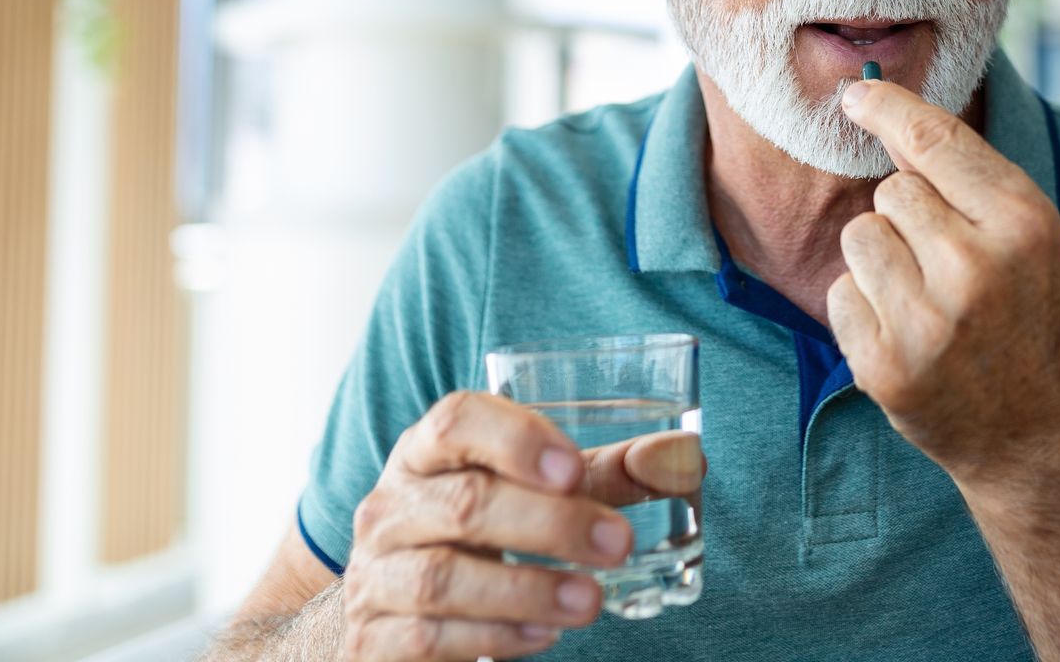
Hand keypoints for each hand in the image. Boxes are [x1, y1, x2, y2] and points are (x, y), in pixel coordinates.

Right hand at [338, 390, 703, 659]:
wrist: (388, 607)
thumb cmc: (476, 531)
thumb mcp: (530, 494)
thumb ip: (603, 475)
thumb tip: (686, 459)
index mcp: (427, 452)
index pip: (454, 421)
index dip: (515, 439)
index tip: (573, 469)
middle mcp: (392, 505)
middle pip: (465, 503)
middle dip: (550, 524)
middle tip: (619, 544)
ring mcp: (375, 574)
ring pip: (443, 577)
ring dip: (526, 589)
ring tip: (592, 601)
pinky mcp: (373, 638)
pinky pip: (427, 638)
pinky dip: (492, 636)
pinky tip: (543, 634)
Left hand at [830, 79, 1059, 489]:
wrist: (1043, 441)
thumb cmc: (1039, 326)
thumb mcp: (1035, 244)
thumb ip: (974, 184)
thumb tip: (891, 116)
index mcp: (1023, 225)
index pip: (935, 140)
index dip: (889, 108)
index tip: (857, 94)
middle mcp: (974, 267)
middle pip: (891, 190)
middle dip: (908, 216)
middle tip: (947, 264)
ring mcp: (926, 321)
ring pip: (860, 236)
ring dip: (881, 260)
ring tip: (926, 299)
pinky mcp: (884, 365)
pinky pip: (841, 293)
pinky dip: (864, 309)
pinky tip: (908, 336)